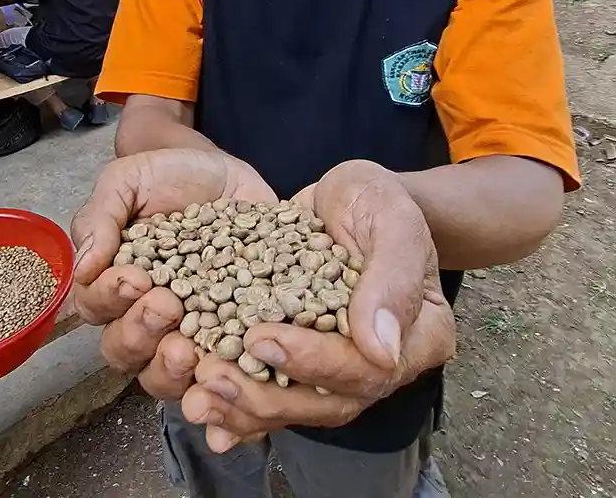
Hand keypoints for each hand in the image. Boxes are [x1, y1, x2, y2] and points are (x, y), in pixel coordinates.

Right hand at [71, 149, 277, 400]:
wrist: (226, 173)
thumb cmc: (169, 177)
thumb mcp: (128, 180)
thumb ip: (100, 217)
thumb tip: (82, 269)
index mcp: (112, 284)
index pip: (96, 308)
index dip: (110, 298)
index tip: (136, 277)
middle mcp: (144, 318)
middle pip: (125, 352)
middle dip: (141, 334)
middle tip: (167, 305)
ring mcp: (188, 334)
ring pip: (163, 377)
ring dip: (171, 370)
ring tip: (191, 350)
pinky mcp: (232, 341)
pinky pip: (223, 377)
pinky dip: (225, 384)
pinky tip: (233, 373)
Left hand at [181, 160, 454, 453]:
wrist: (347, 199)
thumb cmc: (375, 201)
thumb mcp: (391, 218)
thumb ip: (392, 277)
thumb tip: (382, 350)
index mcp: (419, 337)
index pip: (366, 368)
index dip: (312, 360)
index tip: (261, 338)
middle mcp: (380, 365)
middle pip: (325, 401)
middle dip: (265, 395)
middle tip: (212, 376)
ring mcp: (337, 370)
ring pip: (293, 406)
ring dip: (242, 407)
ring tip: (196, 396)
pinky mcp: (300, 364)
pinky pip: (271, 396)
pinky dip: (237, 413)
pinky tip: (202, 415)